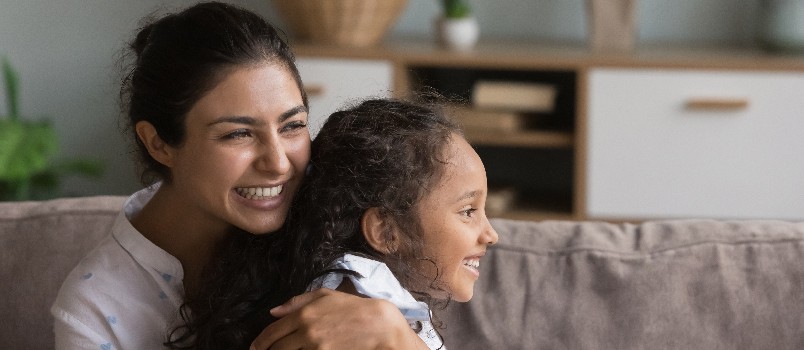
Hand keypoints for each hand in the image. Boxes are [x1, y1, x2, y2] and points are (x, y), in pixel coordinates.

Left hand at [249, 288, 425, 349]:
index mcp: (304, 312)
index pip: (272, 332)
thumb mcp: (327, 295)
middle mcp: (306, 330)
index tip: (255, 348)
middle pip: (277, 348)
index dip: (260, 342)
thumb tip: (273, 311)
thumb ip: (297, 301)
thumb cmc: (354, 308)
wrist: (380, 326)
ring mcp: (315, 347)